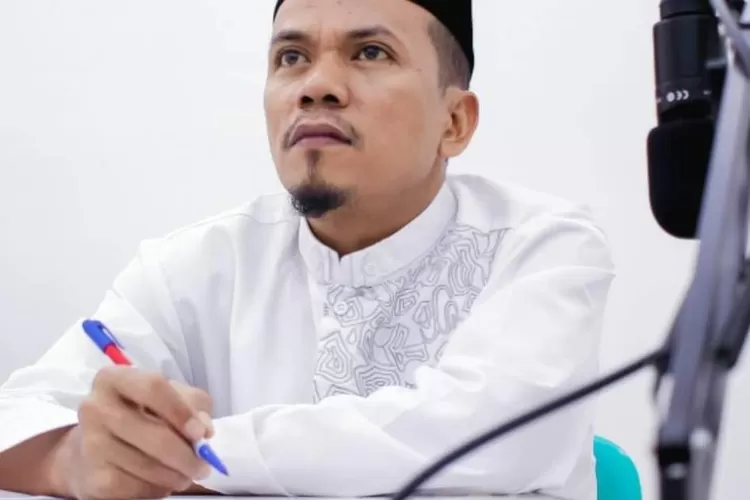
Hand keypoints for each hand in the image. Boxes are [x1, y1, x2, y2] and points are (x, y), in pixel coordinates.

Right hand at [52, 367, 214, 499]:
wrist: (93, 450)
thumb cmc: (140, 414)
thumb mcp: (170, 396)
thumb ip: (193, 404)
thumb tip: (204, 430)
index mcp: (114, 379)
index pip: (153, 388)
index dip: (182, 411)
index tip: (201, 433)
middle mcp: (96, 408)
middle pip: (155, 435)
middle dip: (186, 455)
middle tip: (204, 466)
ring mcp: (91, 444)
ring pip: (149, 466)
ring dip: (177, 475)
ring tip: (186, 474)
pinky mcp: (94, 478)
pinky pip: (138, 487)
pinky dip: (158, 488)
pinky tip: (162, 480)